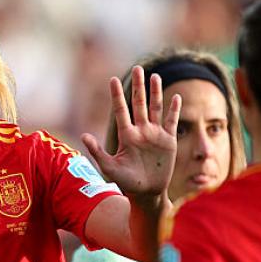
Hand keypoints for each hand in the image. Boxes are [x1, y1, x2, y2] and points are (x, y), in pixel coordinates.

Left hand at [82, 66, 179, 198]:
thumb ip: (97, 152)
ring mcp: (155, 135)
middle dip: (139, 86)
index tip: (112, 79)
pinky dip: (174, 110)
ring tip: (155, 76)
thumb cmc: (126, 182)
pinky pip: (172, 122)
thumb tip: (83, 135)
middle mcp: (140, 131)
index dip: (117, 96)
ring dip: (156, 93)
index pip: (121, 110)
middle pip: (139, 104)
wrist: (147, 193)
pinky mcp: (168, 141)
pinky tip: (176, 97)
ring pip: (156, 108)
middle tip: (138, 68)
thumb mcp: (109, 168)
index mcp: (126, 135)